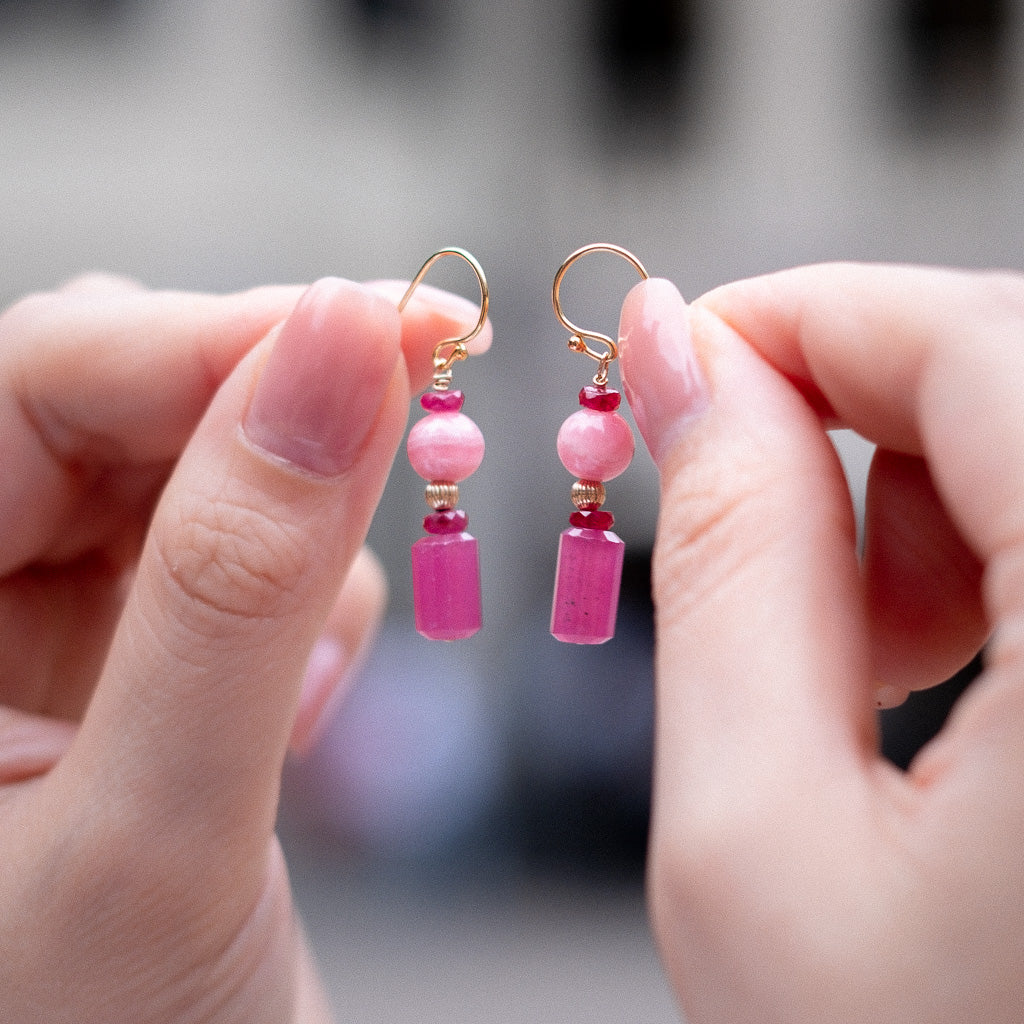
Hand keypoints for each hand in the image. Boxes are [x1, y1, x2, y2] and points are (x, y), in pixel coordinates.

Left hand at [0, 272, 488, 1022]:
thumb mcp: (157, 835)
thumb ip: (243, 586)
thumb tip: (346, 355)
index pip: (32, 381)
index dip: (219, 335)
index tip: (395, 323)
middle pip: (122, 404)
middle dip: (280, 412)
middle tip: (420, 418)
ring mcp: (48, 621)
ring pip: (202, 468)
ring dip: (305, 522)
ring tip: (314, 667)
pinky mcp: (142, 650)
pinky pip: (246, 550)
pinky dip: (311, 595)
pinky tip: (302, 698)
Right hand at [618, 265, 1023, 1022]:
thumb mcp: (758, 840)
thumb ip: (717, 563)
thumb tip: (675, 365)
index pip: (967, 333)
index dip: (787, 320)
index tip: (667, 363)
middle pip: (1015, 373)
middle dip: (839, 422)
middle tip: (736, 536)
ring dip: (920, 500)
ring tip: (859, 653)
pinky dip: (999, 555)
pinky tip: (952, 675)